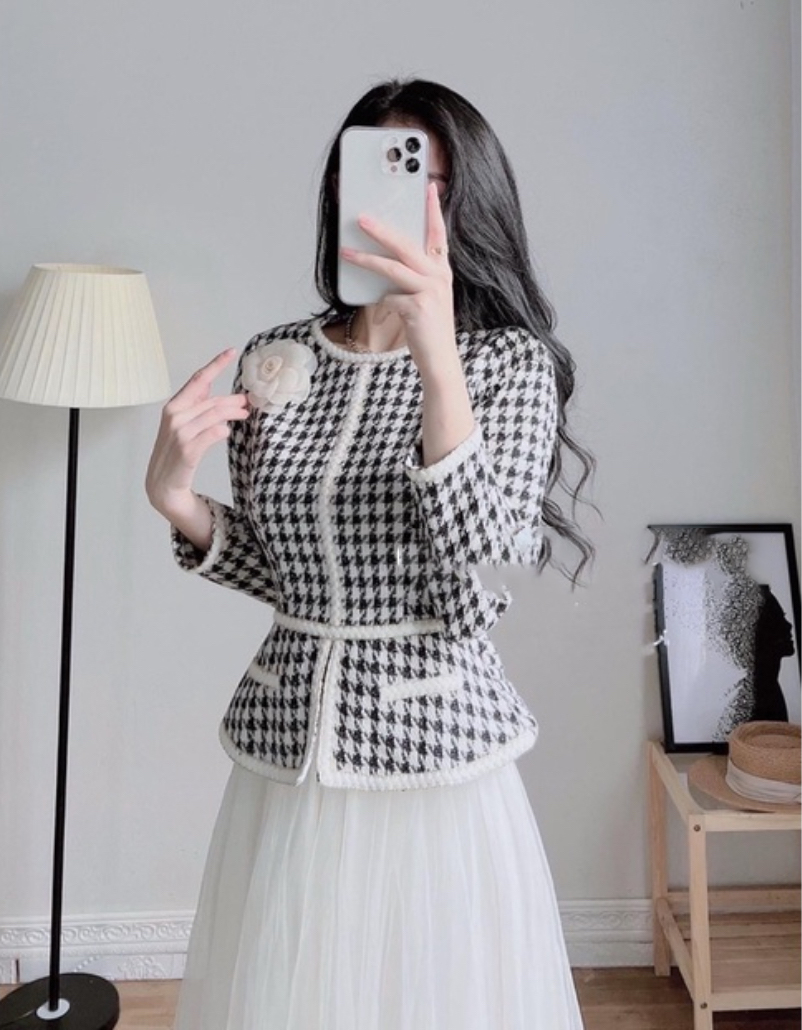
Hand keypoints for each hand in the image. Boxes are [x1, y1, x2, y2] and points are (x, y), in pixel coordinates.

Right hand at [145, 348, 248, 518]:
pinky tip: (227, 432)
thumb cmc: (175, 452)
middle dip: (233, 400)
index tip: (232, 352)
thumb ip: (196, 406)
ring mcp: (180, 433)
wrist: (162, 484)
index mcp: (173, 406)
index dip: (216, 364)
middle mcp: (175, 416)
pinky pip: (213, 433)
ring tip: (244, 415)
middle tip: (248, 402)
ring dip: (233, 413)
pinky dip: (223, 431)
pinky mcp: (188, 449)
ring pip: (216, 415)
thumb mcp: (182, 424)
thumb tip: (216, 388)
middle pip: (213, 400)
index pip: (198, 380)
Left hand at [340, 182, 457, 376]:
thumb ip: (412, 277)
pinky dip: (381, 301)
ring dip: (366, 258)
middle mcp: (439, 276)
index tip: (429, 187)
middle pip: (407, 244)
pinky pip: (389, 296)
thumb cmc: (429, 329)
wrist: (440, 361)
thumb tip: (382, 261)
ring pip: (393, 267)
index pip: (438, 233)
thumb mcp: (426, 297)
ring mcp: (430, 291)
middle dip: (382, 229)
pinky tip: (381, 310)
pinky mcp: (418, 307)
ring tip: (346, 251)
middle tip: (362, 217)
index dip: (433, 210)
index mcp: (442, 270)